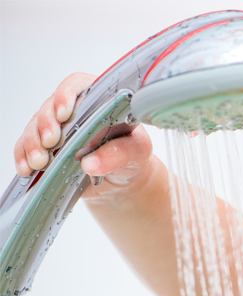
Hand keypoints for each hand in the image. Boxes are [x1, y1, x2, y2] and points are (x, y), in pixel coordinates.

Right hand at [12, 72, 154, 198]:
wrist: (123, 179)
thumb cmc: (132, 156)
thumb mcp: (137, 152)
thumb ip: (119, 153)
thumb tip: (90, 163)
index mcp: (98, 99)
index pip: (77, 85)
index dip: (66, 95)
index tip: (64, 113)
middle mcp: (73, 110)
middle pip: (50, 106)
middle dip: (46, 124)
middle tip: (50, 141)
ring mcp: (56, 128)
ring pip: (34, 127)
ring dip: (33, 143)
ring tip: (40, 161)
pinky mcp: (45, 147)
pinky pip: (26, 146)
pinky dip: (23, 156)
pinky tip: (26, 168)